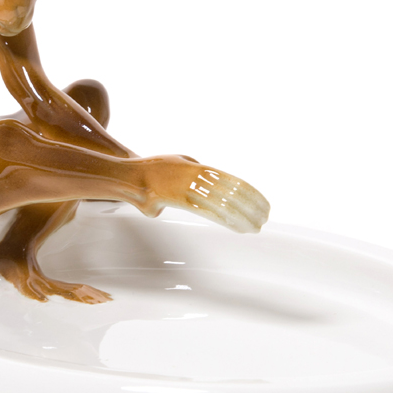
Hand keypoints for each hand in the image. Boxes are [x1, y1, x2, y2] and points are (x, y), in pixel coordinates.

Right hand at [139, 155, 269, 232]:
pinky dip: (227, 219)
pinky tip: (238, 227)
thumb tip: (206, 183)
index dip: (249, 193)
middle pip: (231, 191)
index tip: (262, 204)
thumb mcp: (178, 166)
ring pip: (223, 201)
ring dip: (242, 215)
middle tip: (263, 218)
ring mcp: (187, 185)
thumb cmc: (152, 173)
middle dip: (250, 206)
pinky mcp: (177, 197)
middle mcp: (196, 174)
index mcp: (198, 168)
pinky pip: (208, 209)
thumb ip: (194, 173)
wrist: (129, 177)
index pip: (231, 180)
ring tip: (255, 227)